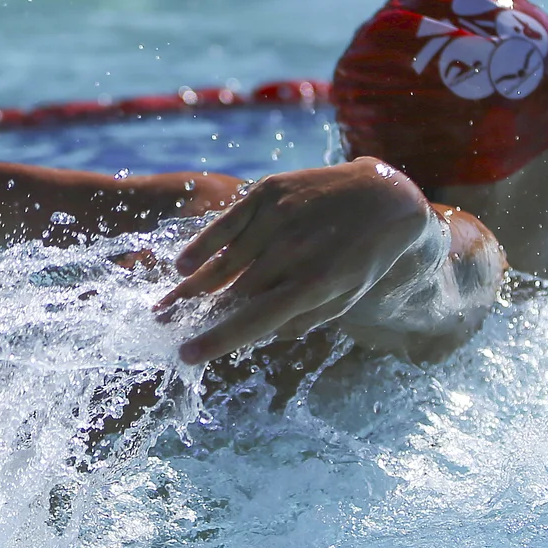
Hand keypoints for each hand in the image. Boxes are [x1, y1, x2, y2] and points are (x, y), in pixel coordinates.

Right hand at [155, 158, 442, 363]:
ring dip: (190, 285)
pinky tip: (182, 264)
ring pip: (224, 260)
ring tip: (164, 304)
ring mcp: (279, 219)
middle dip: (195, 314)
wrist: (384, 196)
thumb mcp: (343, 297)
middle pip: (231, 292)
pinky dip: (202, 244)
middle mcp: (293, 252)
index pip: (253, 320)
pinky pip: (227, 222)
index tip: (187, 355)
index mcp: (313, 285)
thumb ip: (300, 319)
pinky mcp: (270, 192)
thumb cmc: (363, 256)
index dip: (217, 340)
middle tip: (163, 328)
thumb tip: (256, 336)